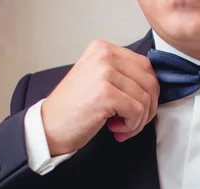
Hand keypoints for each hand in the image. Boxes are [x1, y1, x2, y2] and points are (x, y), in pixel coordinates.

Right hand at [41, 40, 159, 155]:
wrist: (49, 127)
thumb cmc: (73, 109)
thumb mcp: (97, 80)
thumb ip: (122, 76)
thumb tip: (151, 88)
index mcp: (103, 49)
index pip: (145, 67)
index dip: (147, 92)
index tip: (135, 108)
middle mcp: (105, 55)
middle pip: (149, 81)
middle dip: (147, 108)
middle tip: (132, 122)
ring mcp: (105, 73)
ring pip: (145, 99)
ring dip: (138, 120)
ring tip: (121, 127)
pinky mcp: (106, 93)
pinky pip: (137, 111)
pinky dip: (131, 126)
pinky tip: (115, 129)